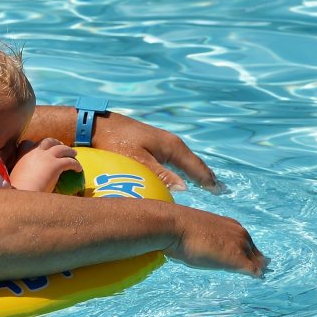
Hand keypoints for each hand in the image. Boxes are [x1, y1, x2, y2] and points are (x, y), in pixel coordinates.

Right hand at [9, 138, 79, 191]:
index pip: (27, 143)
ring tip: (74, 154)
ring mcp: (46, 157)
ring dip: (68, 150)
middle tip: (61, 146)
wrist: (23, 193)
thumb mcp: (15, 177)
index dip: (33, 145)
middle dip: (55, 142)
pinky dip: (76, 164)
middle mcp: (35, 152)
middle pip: (47, 141)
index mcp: (23, 154)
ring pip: (61, 148)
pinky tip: (79, 169)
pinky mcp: (56, 165)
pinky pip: (70, 162)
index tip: (38, 149)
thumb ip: (21, 174)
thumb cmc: (17, 190)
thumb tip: (20, 182)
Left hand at [92, 111, 224, 193]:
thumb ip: (161, 175)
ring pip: (184, 160)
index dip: (208, 180)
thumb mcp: (138, 161)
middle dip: (206, 176)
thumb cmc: (115, 143)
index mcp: (171, 146)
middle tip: (219, 190)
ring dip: (195, 171)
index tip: (220, 192)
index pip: (196, 166)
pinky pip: (174, 159)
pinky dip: (183, 167)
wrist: (96, 125)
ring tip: (206, 183)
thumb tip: (185, 188)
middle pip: (193, 162)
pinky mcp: (151, 143)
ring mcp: (161, 141)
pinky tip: (181, 174)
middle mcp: (170, 142)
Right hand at [163, 204, 267, 276]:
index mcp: (231, 225)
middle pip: (255, 252)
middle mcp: (240, 234)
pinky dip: (257, 275)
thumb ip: (205, 238)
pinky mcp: (237, 260)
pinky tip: (259, 278)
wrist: (175, 226)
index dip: (248, 252)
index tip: (251, 260)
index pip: (246, 241)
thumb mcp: (196, 232)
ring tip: (262, 275)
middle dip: (258, 261)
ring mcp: (240, 247)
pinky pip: (254, 270)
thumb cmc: (179, 229)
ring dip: (259, 268)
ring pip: (257, 262)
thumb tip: (196, 244)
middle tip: (263, 270)